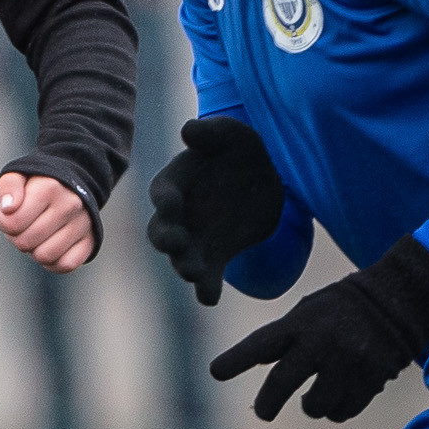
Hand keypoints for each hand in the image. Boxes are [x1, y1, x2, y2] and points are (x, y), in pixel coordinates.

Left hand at [0, 170, 94, 272]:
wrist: (71, 186)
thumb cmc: (37, 184)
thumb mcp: (18, 175)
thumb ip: (8, 186)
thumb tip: (8, 208)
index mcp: (49, 188)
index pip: (13, 223)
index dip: (4, 223)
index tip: (10, 214)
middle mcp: (70, 205)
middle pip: (26, 243)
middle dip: (17, 238)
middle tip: (24, 226)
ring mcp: (83, 224)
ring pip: (45, 256)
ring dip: (34, 251)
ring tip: (37, 235)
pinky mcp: (91, 241)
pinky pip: (66, 265)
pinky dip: (53, 262)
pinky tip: (50, 247)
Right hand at [143, 116, 287, 306]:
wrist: (266, 177)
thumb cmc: (240, 150)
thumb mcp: (231, 133)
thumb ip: (210, 132)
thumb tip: (188, 131)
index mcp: (175, 183)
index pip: (162, 193)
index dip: (165, 200)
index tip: (172, 204)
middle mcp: (178, 216)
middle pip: (162, 232)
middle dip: (166, 240)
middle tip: (177, 244)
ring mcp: (195, 238)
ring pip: (181, 259)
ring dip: (184, 267)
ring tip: (194, 273)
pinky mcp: (215, 255)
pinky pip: (207, 276)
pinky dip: (206, 289)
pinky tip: (209, 297)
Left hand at [207, 237, 428, 421]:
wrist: (398, 300)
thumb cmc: (342, 308)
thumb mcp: (308, 310)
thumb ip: (283, 337)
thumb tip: (258, 365)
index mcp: (300, 322)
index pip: (261, 344)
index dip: (236, 359)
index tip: (215, 373)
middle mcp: (321, 343)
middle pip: (281, 384)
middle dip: (267, 403)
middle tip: (263, 412)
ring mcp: (346, 363)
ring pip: (314, 406)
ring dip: (309, 406)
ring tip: (312, 396)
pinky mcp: (369, 381)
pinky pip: (342, 412)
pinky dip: (336, 410)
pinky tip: (337, 396)